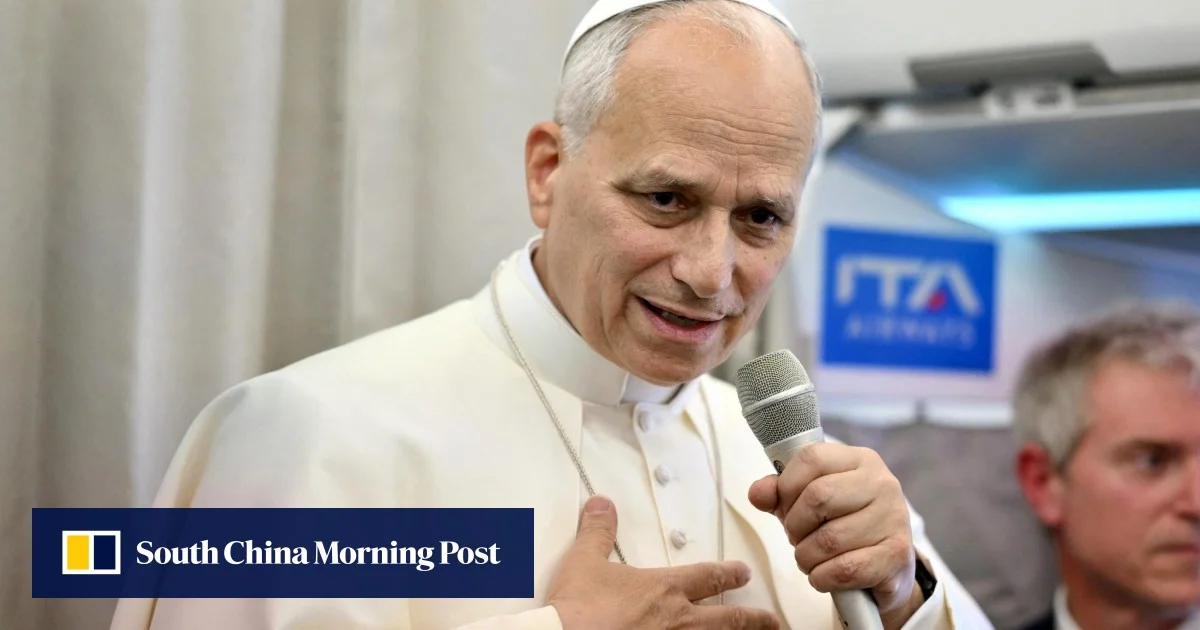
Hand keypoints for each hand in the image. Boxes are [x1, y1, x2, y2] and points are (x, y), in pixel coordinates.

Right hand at [546, 496, 779, 629]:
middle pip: (727, 619)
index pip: (707, 576)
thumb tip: (602, 506)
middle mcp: (678, 621)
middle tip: (772, 620)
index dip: (728, 573)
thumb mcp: (583, 562)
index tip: (743, 573)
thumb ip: (598, 532)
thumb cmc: (577, 610)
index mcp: (663, 590)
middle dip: (753, 618)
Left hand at [748, 444, 923, 627]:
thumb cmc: (843, 525)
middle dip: (795, 526)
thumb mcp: (808, 502)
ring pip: (829, 539)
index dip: (786, 487)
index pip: (811, 458)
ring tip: (810, 558)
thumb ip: (780, 493)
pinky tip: (824, 575)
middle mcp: (882, 483)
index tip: (786, 507)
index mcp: (859, 459)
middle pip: (817, 498)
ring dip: (806, 557)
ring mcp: (894, 518)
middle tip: (797, 539)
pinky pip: (844, 569)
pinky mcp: (896, 554)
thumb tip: (757, 493)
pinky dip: (822, 577)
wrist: (887, 566)